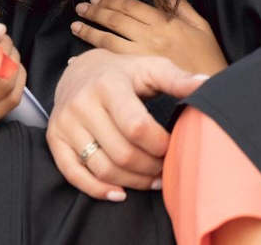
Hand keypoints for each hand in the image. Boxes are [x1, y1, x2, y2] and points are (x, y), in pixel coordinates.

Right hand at [46, 50, 205, 200]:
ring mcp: (66, 123)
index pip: (136, 126)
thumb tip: (206, 85)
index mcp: (109, 84)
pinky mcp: (54, 139)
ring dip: (131, 182)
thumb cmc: (124, 72)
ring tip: (152, 180)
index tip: (174, 146)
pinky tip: (120, 192)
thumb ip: (178, 79)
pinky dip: (97, 189)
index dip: (159, 144)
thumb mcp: (151, 67)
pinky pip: (74, 174)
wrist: (81, 70)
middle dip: (149, 167)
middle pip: (121, 152)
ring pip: (101, 167)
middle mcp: (82, 103)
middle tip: (166, 169)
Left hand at [72, 0, 227, 76]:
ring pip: (109, 40)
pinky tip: (79, 59)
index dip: (112, 1)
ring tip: (76, 26)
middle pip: (116, 20)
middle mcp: (150, 36)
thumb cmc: (208, 58)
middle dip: (96, 12)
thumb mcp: (201, 26)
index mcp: (165, 22)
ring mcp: (142, 56)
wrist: (211, 88)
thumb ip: (182, 7)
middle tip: (81, 9)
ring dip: (90, 32)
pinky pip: (110, 63)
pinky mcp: (138, 74)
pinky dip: (93, 58)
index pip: (131, 6)